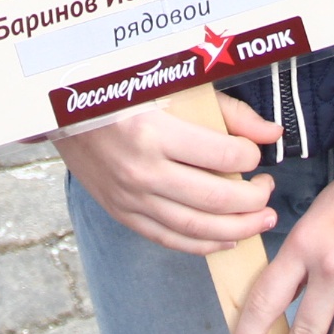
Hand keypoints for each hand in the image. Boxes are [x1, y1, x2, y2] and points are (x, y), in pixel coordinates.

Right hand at [56, 93, 278, 253]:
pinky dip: (203, 244)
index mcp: (154, 132)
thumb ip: (226, 112)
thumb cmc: (121, 93)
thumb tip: (270, 133)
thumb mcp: (173, 89)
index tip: (256, 153)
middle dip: (253, 201)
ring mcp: (130, 198)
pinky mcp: (123, 213)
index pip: (221, 157)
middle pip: (213, 199)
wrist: (62, 113)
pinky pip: (169, 239)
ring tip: (262, 220)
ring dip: (237, 229)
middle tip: (268, 191)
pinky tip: (228, 239)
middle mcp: (142, 171)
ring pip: (195, 227)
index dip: (250, 158)